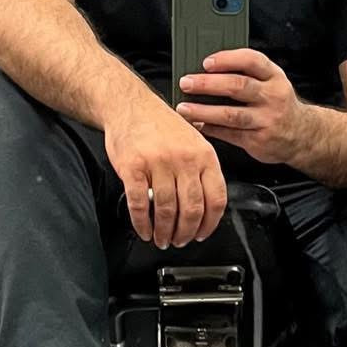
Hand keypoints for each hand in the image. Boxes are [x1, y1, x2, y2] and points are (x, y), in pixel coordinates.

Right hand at [104, 94, 226, 248]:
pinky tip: (144, 229)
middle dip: (186, 233)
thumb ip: (203, 168)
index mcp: (204, 154)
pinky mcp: (133, 168)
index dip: (210, 224)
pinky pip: (140, 204)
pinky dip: (142, 223)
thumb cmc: (160, 124)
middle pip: (192, 209)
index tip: (203, 234)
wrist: (130, 105)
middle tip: (180, 241)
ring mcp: (158, 163)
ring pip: (167, 210)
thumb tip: (209, 206)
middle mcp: (184, 159)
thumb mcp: (194, 140)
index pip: (216, 198)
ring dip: (164, 232)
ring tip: (162, 238)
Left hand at [175, 49, 307, 164]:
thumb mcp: (271, 82)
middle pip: (238, 86)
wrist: (303, 134)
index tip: (206, 62)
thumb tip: (206, 70)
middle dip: (208, 84)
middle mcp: (272, 96)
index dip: (227, 59)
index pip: (252, 61)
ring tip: (184, 108)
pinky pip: (229, 134)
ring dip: (203, 111)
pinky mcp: (258, 140)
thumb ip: (246, 73)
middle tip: (186, 83)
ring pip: (231, 114)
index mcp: (274, 76)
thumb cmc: (277, 103)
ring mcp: (266, 120)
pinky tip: (197, 125)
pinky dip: (210, 129)